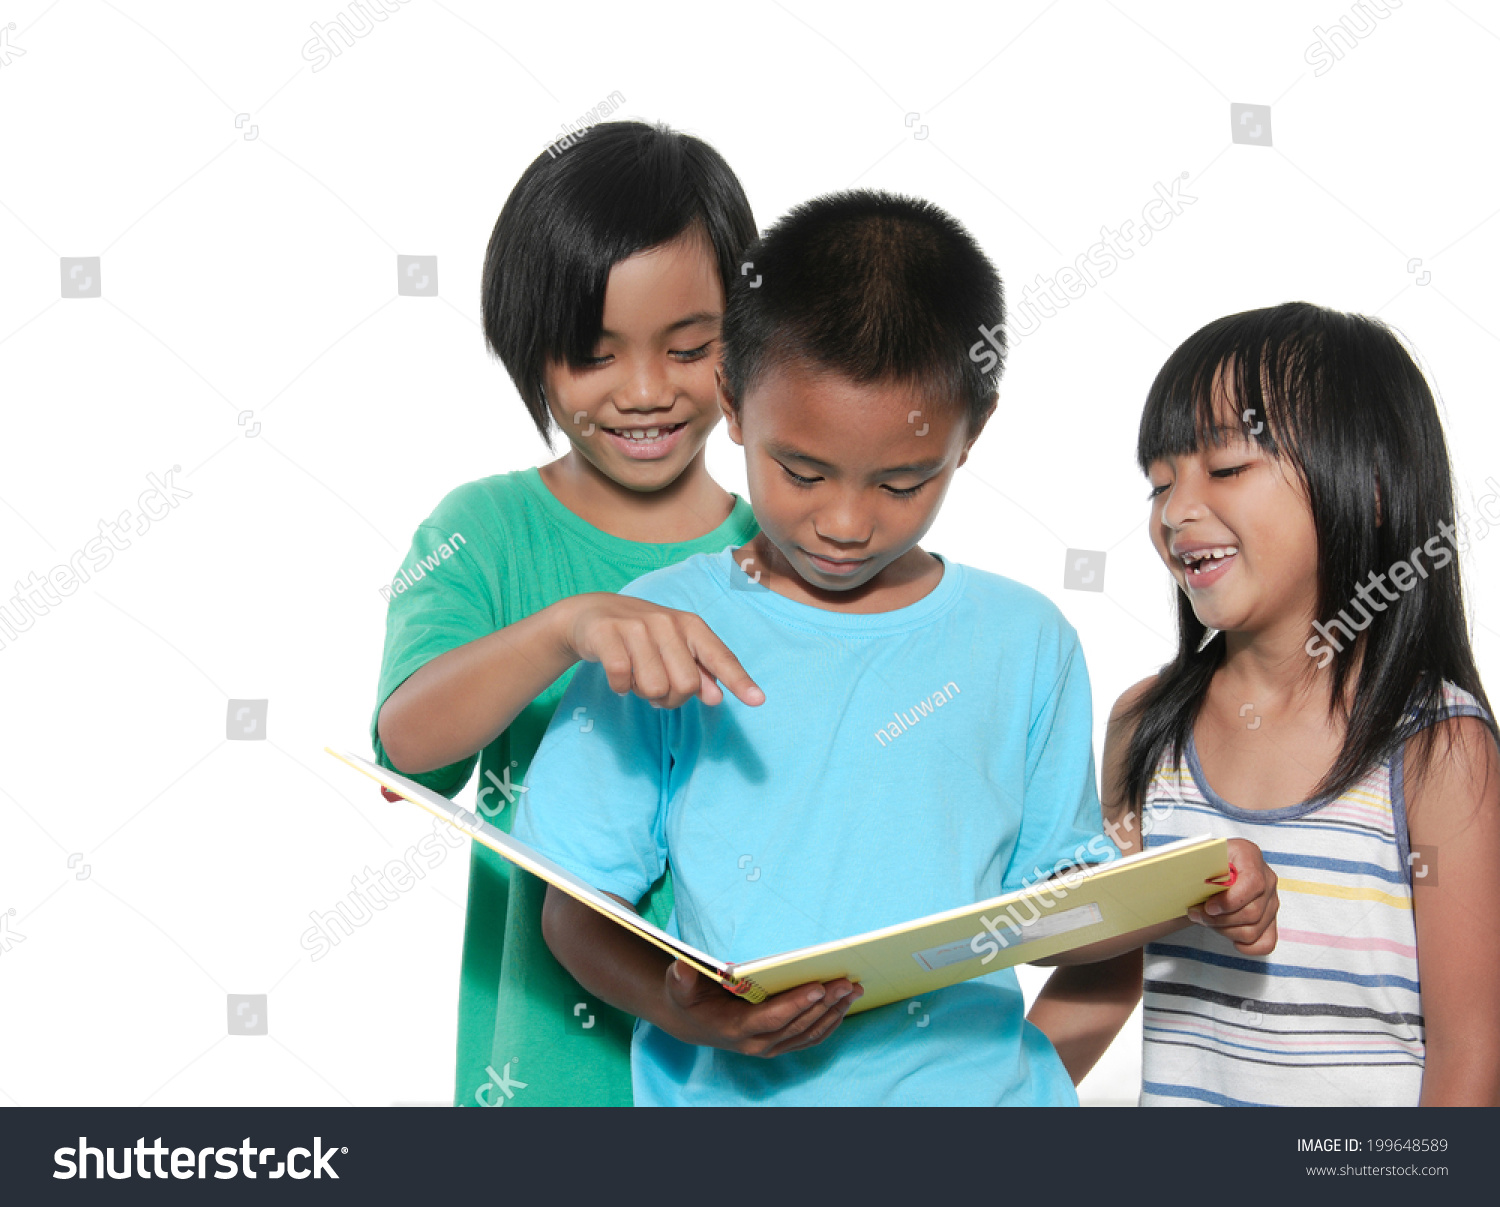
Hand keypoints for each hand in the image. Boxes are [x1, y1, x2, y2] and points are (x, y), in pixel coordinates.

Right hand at [561, 594, 764, 708]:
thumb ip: (698, 673)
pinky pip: (623, 679)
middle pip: (686, 685)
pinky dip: (621, 687)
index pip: (720, 656)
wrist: (592, 613)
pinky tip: (618, 677)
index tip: (759, 700)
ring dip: (643, 693)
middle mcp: (667, 623)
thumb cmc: (642, 636)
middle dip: (672, 699)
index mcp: (690, 626)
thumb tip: (716, 697)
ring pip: (654, 688)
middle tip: (657, 688)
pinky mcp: (608, 634)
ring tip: (637, 678)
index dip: (739, 680)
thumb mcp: (674, 649)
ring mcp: (637, 627)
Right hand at [658, 961, 862, 1057]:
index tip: (818, 986)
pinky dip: (830, 1022)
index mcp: (736, 1029)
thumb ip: (681, 977)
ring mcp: (771, 1048)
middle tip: (847, 982)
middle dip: (825, 1003)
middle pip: (798, 1024)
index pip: (772, 1018)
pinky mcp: (780, 1045)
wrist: (693, 1023)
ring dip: (834, 1012)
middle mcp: (757, 1044)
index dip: (796, 1004)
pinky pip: (810, 1037)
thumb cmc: (689, 999)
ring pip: (809, 1033)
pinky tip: (844, 1005)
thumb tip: (682, 966)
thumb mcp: (678, 986)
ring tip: (853, 990)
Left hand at [1187, 837, 1278, 955]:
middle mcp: (1267, 879)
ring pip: (1253, 931)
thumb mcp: (1202, 855)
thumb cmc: (1206, 861)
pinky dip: (1246, 946)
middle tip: (1197, 914)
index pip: (1252, 883)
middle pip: (1251, 913)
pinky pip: (1266, 943)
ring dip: (1224, 931)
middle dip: (1219, 919)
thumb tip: (1194, 881)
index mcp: (1250, 856)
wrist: (1213, 866)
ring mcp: (1271, 901)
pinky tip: (1229, 937)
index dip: (1230, 900)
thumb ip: (1200, 864)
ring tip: (1206, 921)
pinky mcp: (1271, 920)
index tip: (1209, 906)